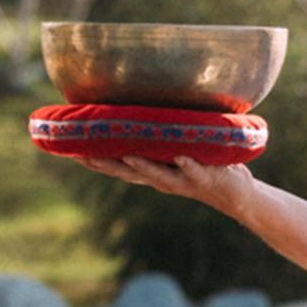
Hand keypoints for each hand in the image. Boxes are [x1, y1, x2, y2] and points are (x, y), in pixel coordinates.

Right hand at [75, 154, 256, 220]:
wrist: (235, 194)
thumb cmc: (202, 166)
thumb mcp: (175, 153)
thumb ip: (158, 140)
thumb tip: (140, 113)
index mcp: (153, 172)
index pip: (118, 168)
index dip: (95, 161)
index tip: (71, 152)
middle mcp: (163, 179)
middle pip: (129, 174)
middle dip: (107, 165)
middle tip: (83, 155)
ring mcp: (183, 179)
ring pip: (159, 175)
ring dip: (143, 167)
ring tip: (128, 156)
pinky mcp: (206, 177)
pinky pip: (196, 170)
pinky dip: (187, 165)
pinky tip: (181, 158)